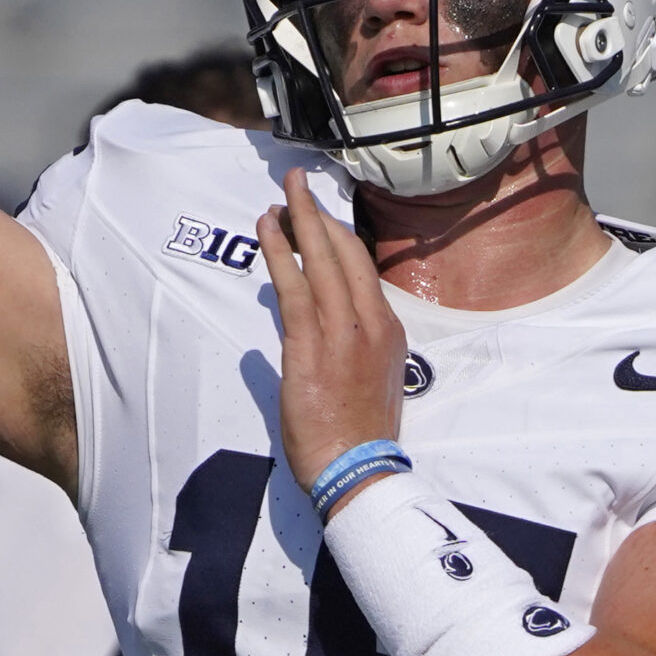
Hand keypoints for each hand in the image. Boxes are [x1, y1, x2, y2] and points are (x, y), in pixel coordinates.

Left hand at [256, 169, 405, 498]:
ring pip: (321, 262)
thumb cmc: (359, 436)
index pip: (364, 269)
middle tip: (298, 184)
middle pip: (346, 254)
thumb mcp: (372, 383)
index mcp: (388, 332)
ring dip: (297, 223)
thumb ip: (348, 351)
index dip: (339, 236)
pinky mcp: (312, 347)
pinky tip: (267, 231)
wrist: (358, 471)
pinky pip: (294, 289)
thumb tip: (312, 334)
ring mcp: (343, 333)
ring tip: (279, 196)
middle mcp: (371, 324)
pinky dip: (280, 255)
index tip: (320, 217)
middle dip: (319, 214)